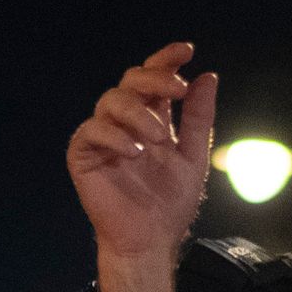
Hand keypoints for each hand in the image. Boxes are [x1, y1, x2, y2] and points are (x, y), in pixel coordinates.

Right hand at [70, 43, 214, 262]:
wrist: (150, 241)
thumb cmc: (170, 203)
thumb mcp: (193, 157)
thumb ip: (198, 118)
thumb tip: (208, 77)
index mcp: (151, 117)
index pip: (154, 78)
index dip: (167, 59)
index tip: (187, 51)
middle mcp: (124, 121)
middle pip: (132, 80)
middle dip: (156, 80)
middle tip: (178, 91)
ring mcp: (102, 136)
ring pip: (112, 101)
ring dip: (139, 112)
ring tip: (159, 137)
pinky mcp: (82, 154)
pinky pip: (92, 130)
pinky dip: (115, 136)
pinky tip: (135, 152)